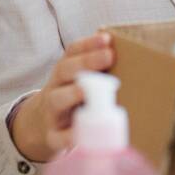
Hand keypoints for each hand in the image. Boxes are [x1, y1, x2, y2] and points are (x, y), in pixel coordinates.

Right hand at [9, 32, 114, 162]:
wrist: (41, 125)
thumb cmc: (72, 98)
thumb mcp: (78, 81)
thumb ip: (98, 69)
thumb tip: (133, 55)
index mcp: (64, 71)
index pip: (72, 52)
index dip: (88, 43)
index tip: (107, 38)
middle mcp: (55, 87)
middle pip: (65, 70)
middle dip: (86, 62)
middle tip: (109, 56)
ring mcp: (52, 111)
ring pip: (57, 100)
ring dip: (73, 94)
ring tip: (88, 90)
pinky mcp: (53, 136)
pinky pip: (59, 136)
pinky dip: (70, 136)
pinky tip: (82, 135)